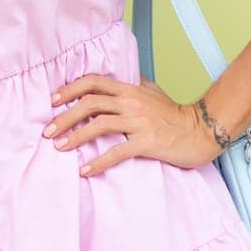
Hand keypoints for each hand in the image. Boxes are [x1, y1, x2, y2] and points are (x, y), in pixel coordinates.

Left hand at [43, 73, 224, 176]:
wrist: (202, 130)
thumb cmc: (175, 114)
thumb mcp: (152, 92)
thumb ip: (133, 85)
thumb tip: (116, 80)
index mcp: (129, 89)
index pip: (93, 82)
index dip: (70, 89)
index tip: (52, 101)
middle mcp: (131, 102)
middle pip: (90, 103)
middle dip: (65, 116)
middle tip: (47, 131)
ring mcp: (139, 121)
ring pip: (99, 124)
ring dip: (75, 136)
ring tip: (59, 147)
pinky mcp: (147, 142)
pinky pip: (117, 151)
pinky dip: (98, 161)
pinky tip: (84, 170)